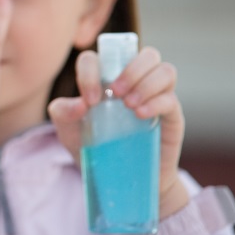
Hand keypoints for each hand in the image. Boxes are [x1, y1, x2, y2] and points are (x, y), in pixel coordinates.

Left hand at [48, 47, 188, 217]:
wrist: (120, 180)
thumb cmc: (94, 148)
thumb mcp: (69, 132)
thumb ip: (62, 113)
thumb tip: (79, 104)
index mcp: (106, 78)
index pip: (102, 56)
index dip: (92, 70)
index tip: (89, 100)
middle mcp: (134, 83)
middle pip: (146, 54)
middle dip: (130, 69)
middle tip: (115, 93)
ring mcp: (155, 97)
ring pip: (165, 70)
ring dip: (147, 83)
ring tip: (129, 106)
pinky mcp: (171, 116)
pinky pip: (172, 99)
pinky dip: (156, 103)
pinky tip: (140, 116)